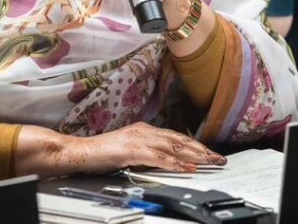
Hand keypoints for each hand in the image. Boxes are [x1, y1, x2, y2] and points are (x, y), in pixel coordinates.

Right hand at [16, 122, 226, 177]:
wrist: (79, 152)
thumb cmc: (101, 153)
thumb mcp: (129, 151)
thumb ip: (146, 152)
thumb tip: (165, 159)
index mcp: (144, 129)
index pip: (175, 136)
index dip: (195, 144)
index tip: (210, 152)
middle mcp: (144, 131)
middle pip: (179, 139)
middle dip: (201, 149)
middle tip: (218, 157)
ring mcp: (138, 139)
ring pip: (173, 146)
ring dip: (194, 155)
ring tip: (210, 161)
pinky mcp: (132, 150)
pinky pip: (158, 157)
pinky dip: (175, 162)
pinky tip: (187, 167)